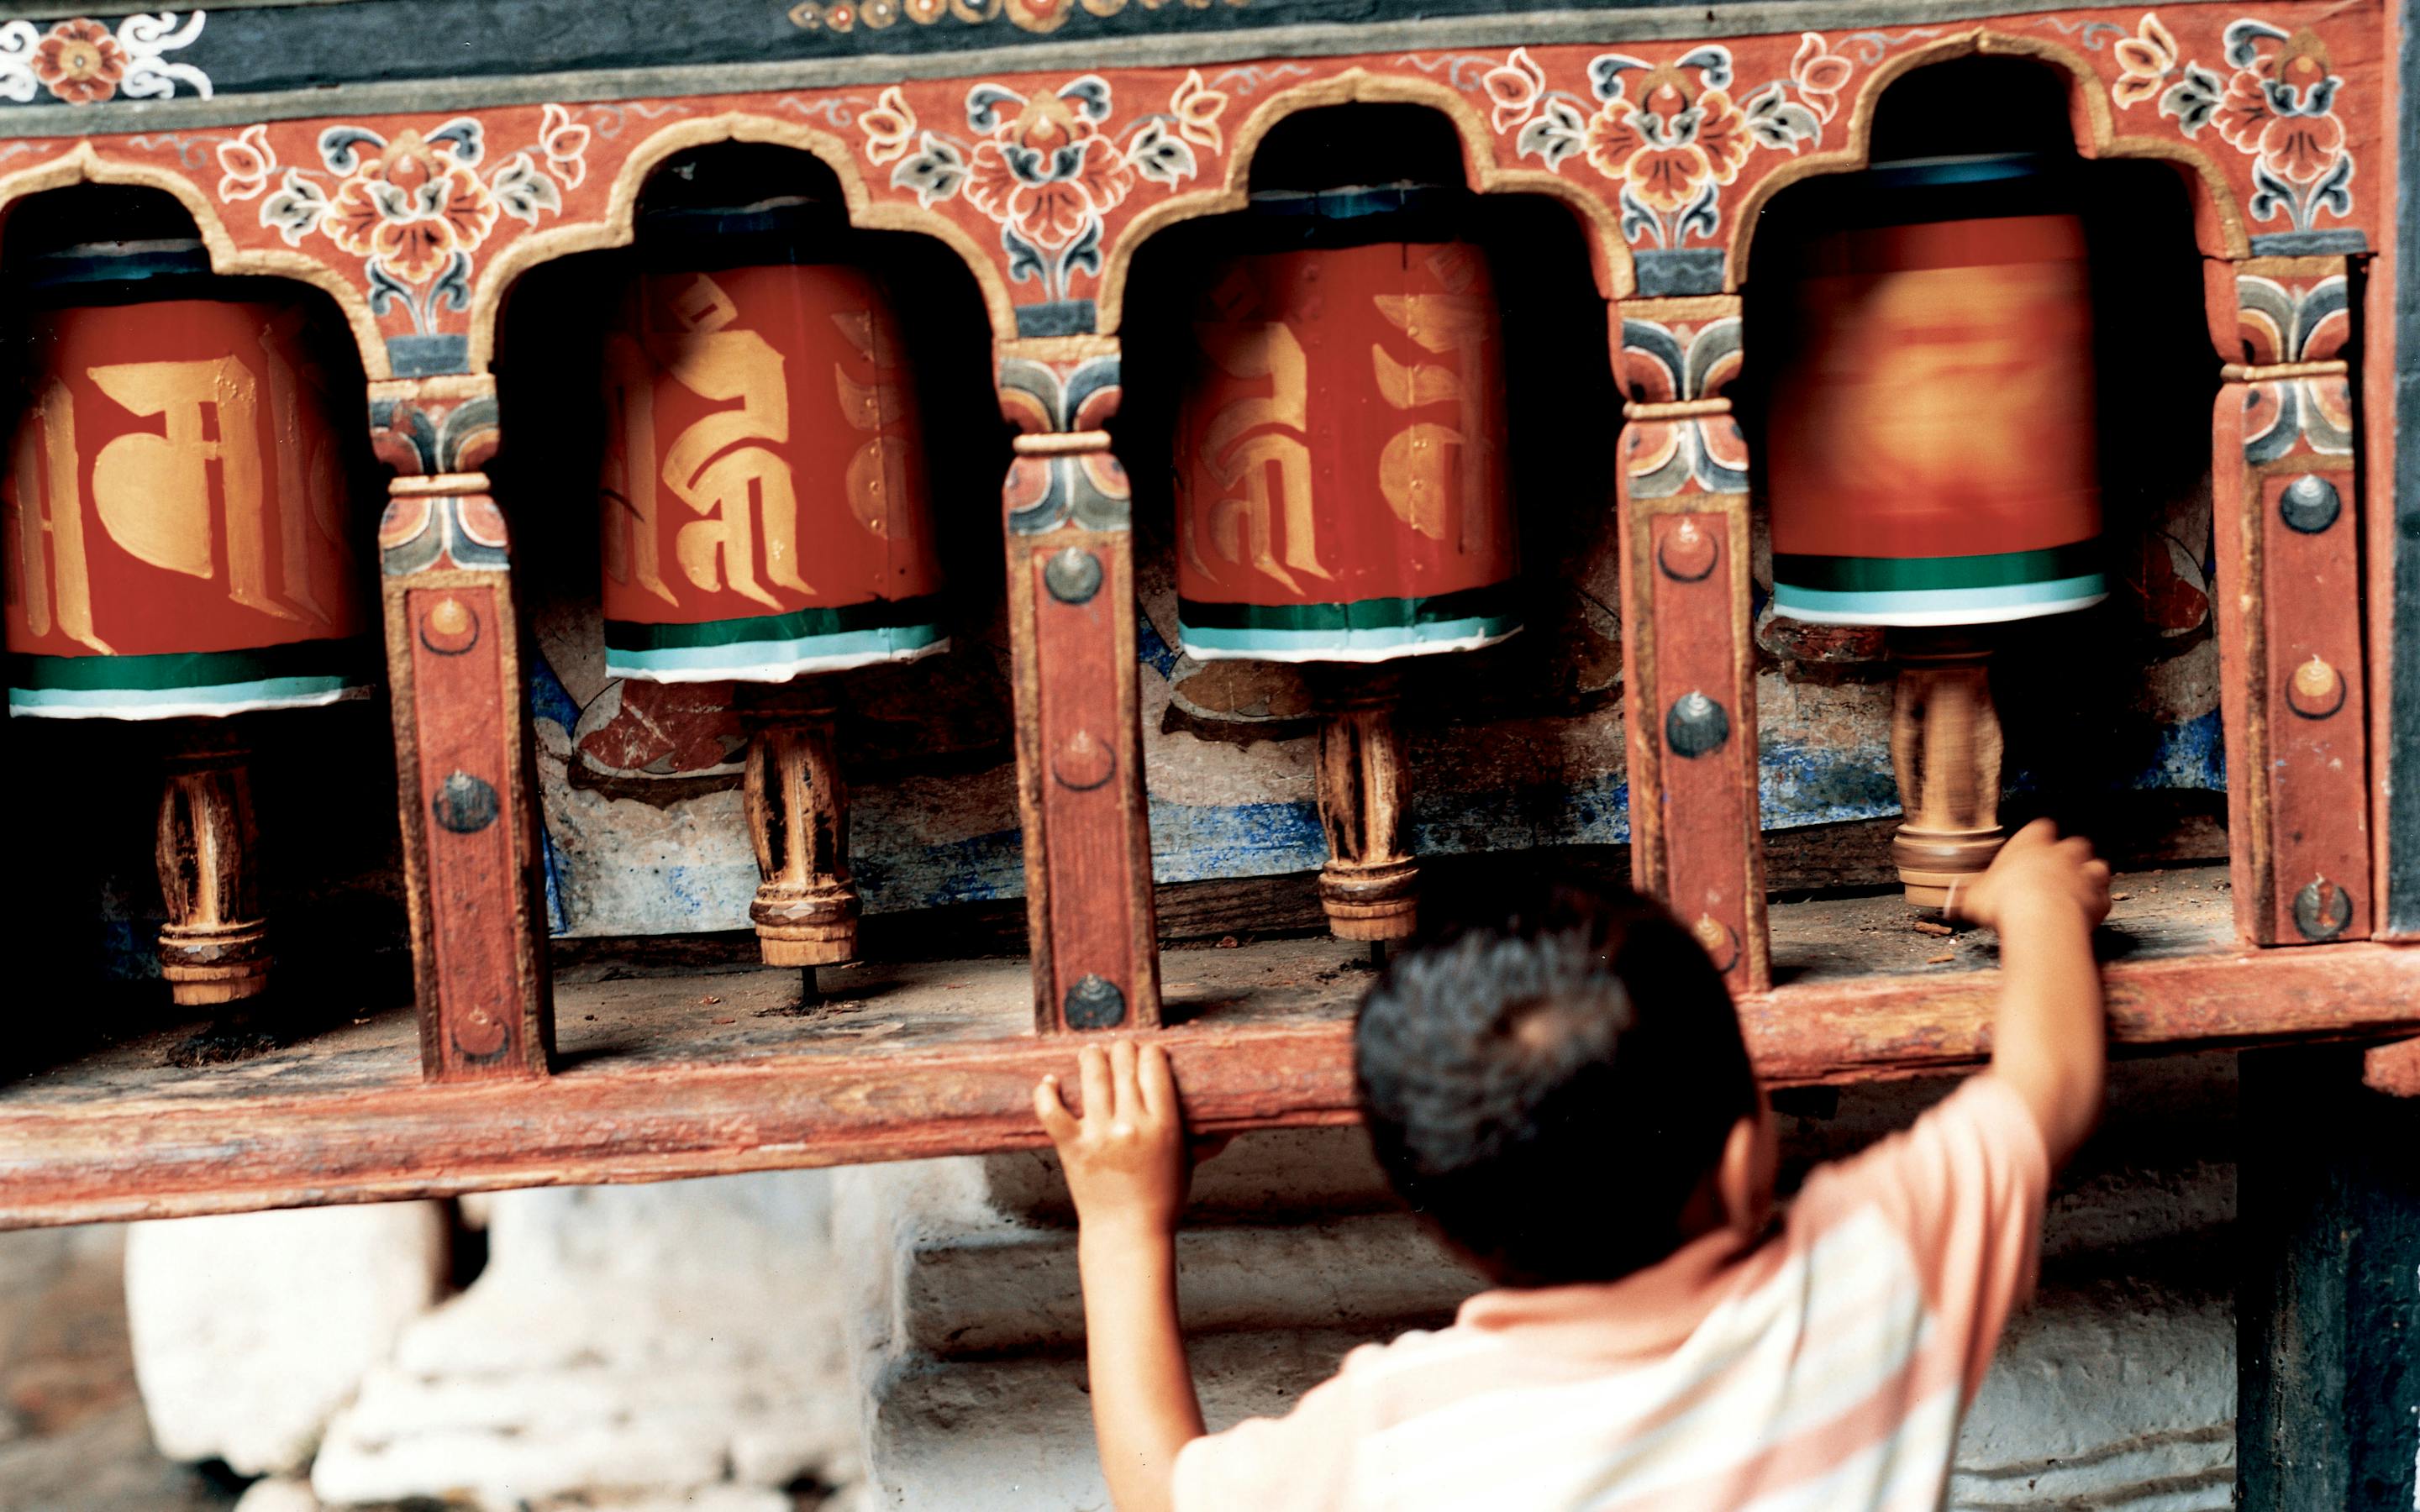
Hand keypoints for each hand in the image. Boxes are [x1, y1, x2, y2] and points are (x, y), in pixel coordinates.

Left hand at [1036, 1039, 1190, 1240]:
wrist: (1127, 1234)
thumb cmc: (1161, 1200)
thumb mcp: (1188, 1165)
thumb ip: (1206, 1141)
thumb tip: (1231, 1127)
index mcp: (1164, 1124)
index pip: (1153, 1064)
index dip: (1150, 1051)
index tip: (1147, 1053)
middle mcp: (1131, 1124)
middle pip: (1123, 1061)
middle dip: (1123, 1049)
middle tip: (1120, 1051)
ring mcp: (1099, 1134)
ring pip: (1091, 1073)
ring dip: (1091, 1057)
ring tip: (1090, 1054)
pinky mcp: (1072, 1146)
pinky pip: (1051, 1109)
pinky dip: (1046, 1092)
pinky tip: (1050, 1082)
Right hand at [1952, 818, 2111, 932]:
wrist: (2041, 920)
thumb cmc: (2004, 902)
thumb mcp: (1975, 897)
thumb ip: (1973, 894)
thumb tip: (1957, 902)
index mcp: (2031, 842)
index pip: (2040, 828)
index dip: (2037, 839)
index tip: (2030, 850)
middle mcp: (2062, 852)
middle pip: (2075, 844)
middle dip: (2069, 856)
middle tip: (2054, 873)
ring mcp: (2084, 874)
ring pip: (2097, 866)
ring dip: (2089, 876)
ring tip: (2076, 890)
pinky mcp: (2098, 899)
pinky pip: (2103, 898)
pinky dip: (2097, 903)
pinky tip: (2085, 913)